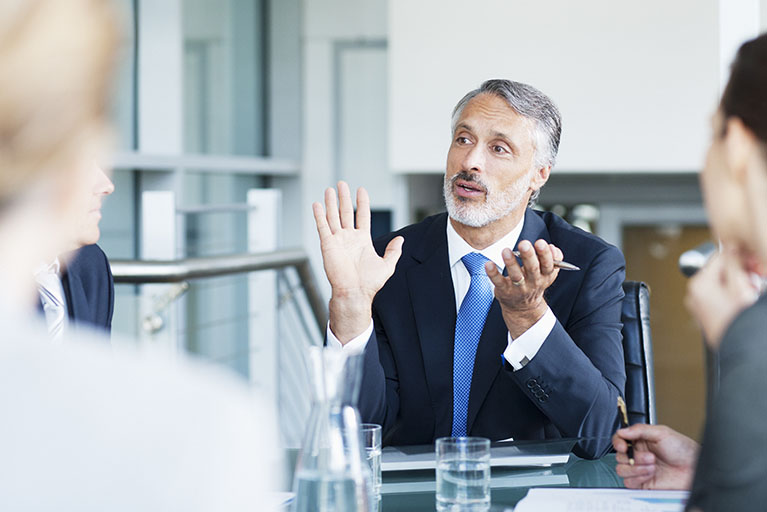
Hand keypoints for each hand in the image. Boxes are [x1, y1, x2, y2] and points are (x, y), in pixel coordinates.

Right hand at [312, 181, 402, 342]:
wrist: (354, 292)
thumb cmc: (369, 283)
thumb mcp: (387, 265)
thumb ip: (393, 251)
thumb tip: (401, 239)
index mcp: (362, 240)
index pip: (362, 216)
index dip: (362, 203)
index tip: (361, 190)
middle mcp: (349, 238)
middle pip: (345, 212)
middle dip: (344, 198)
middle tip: (342, 184)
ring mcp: (337, 240)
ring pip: (333, 216)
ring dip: (331, 203)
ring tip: (330, 189)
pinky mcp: (327, 244)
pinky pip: (322, 227)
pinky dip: (319, 215)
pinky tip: (317, 204)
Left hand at [485, 239, 561, 337]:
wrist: (524, 307)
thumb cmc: (534, 283)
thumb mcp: (547, 273)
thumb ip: (554, 259)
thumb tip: (552, 247)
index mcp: (545, 276)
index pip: (548, 265)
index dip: (545, 255)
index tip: (541, 243)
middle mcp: (533, 282)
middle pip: (532, 269)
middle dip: (529, 256)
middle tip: (524, 244)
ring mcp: (518, 288)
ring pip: (516, 275)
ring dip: (511, 263)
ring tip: (506, 251)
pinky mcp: (505, 290)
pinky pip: (498, 281)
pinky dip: (493, 273)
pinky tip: (489, 264)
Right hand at [612, 424, 698, 489]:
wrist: (694, 468)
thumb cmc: (683, 449)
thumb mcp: (662, 432)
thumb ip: (639, 430)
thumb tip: (622, 431)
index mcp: (640, 441)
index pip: (620, 440)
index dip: (618, 443)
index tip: (623, 446)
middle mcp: (638, 455)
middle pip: (619, 456)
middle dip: (634, 457)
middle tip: (649, 457)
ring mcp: (639, 470)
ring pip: (622, 470)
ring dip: (637, 468)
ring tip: (652, 466)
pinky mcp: (642, 483)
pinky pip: (629, 482)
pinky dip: (638, 478)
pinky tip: (650, 474)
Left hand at [684, 248, 757, 348]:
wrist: (740, 350)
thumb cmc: (739, 322)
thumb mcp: (740, 286)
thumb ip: (734, 264)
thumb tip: (731, 247)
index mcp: (699, 284)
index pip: (719, 257)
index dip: (740, 257)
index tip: (753, 262)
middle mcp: (695, 293)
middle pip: (721, 271)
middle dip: (741, 272)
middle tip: (755, 279)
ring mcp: (699, 305)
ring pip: (722, 283)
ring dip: (740, 283)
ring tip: (751, 292)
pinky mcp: (706, 314)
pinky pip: (720, 296)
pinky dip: (734, 295)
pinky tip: (745, 301)